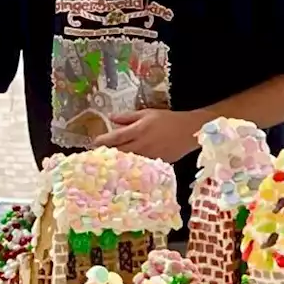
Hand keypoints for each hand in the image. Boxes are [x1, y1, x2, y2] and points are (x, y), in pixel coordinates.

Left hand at [92, 109, 208, 162]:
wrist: (190, 132)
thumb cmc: (168, 120)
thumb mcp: (147, 113)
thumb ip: (128, 117)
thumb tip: (110, 118)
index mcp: (138, 130)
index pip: (115, 138)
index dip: (102, 142)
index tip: (93, 144)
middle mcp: (142, 145)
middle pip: (118, 153)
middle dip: (106, 155)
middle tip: (96, 156)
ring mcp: (148, 157)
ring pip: (127, 163)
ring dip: (116, 163)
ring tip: (106, 164)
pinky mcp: (156, 165)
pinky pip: (139, 168)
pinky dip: (130, 168)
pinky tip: (123, 169)